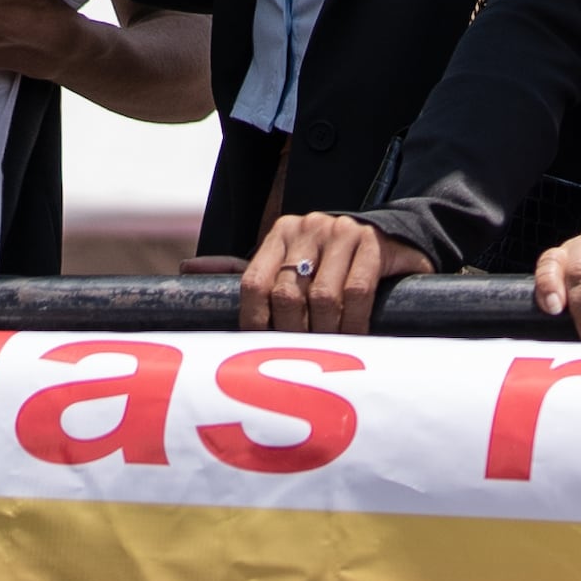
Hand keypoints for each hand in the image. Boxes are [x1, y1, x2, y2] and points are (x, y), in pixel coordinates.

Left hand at [238, 210, 427, 334]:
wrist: (393, 239)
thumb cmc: (331, 263)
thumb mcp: (287, 263)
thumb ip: (244, 270)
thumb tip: (187, 269)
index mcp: (281, 232)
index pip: (254, 281)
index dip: (255, 321)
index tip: (264, 346)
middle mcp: (309, 226)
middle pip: (287, 293)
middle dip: (293, 332)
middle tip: (302, 353)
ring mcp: (343, 231)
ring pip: (323, 296)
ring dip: (326, 331)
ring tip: (330, 348)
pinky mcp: (375, 243)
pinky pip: (358, 291)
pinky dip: (354, 321)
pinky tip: (356, 335)